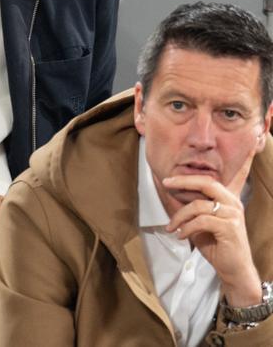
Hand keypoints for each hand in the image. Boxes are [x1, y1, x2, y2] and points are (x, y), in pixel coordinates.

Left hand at [164, 148, 260, 306]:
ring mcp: (233, 215)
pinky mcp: (229, 228)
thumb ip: (189, 206)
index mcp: (228, 198)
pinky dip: (186, 227)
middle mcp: (233, 202)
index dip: (243, 161)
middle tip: (165, 182)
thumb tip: (168, 191)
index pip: (237, 175)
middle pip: (206, 182)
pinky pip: (201, 220)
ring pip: (198, 205)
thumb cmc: (216, 244)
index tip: (249, 146)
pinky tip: (181, 236)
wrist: (232, 269)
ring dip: (179, 217)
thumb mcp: (199, 222)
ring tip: (171, 228)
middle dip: (183, 180)